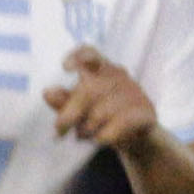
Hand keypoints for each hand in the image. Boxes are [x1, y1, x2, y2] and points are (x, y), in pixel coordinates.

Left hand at [45, 47, 163, 156]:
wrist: (138, 138)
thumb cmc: (104, 119)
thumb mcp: (80, 111)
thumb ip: (64, 102)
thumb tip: (47, 93)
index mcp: (102, 69)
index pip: (90, 53)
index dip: (78, 56)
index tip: (65, 68)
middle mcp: (119, 76)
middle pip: (88, 89)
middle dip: (71, 112)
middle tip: (59, 129)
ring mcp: (135, 92)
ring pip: (101, 111)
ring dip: (86, 129)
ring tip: (83, 135)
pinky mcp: (146, 111)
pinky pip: (119, 123)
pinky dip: (104, 135)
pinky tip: (100, 140)